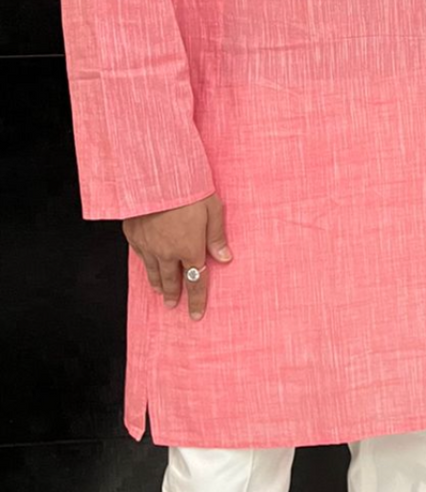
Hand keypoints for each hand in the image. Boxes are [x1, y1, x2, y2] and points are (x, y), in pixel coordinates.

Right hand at [123, 193, 229, 320]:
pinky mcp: (133, 234)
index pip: (196, 281)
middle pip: (172, 280)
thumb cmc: (188, 189)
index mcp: (189, 248)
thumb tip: (225, 258)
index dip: (197, 300)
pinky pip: (140, 256)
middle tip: (174, 306)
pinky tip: (147, 266)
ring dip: (158, 284)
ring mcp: (147, 245)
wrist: (153, 176)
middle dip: (175, 295)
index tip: (197, 315)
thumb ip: (217, 236)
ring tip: (161, 292)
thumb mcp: (212, 210)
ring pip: (153, 272)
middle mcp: (167, 252)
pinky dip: (145, 265)